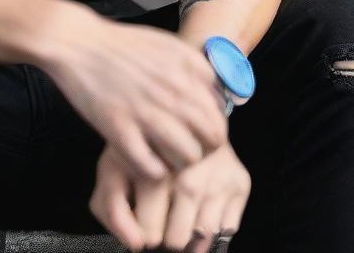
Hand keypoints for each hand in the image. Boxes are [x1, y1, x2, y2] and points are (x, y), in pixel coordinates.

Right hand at [40, 9, 228, 179]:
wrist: (76, 43)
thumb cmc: (120, 45)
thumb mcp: (166, 44)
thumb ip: (195, 68)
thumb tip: (217, 96)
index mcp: (186, 68)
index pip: (220, 114)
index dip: (212, 128)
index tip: (197, 133)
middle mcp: (173, 90)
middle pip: (213, 139)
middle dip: (204, 150)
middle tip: (187, 151)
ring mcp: (147, 111)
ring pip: (189, 158)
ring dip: (180, 164)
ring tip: (166, 158)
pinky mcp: (121, 130)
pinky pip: (154, 169)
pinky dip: (153, 171)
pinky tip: (144, 160)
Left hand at [88, 140, 249, 251]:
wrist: (184, 114)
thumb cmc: (144, 151)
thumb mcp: (114, 171)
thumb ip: (112, 212)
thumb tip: (135, 246)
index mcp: (155, 174)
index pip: (149, 235)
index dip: (144, 235)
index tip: (145, 223)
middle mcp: (189, 178)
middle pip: (178, 241)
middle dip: (169, 238)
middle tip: (165, 221)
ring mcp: (217, 181)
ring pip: (205, 237)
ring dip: (193, 236)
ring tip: (182, 215)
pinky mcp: (240, 183)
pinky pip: (227, 229)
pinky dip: (215, 227)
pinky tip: (202, 207)